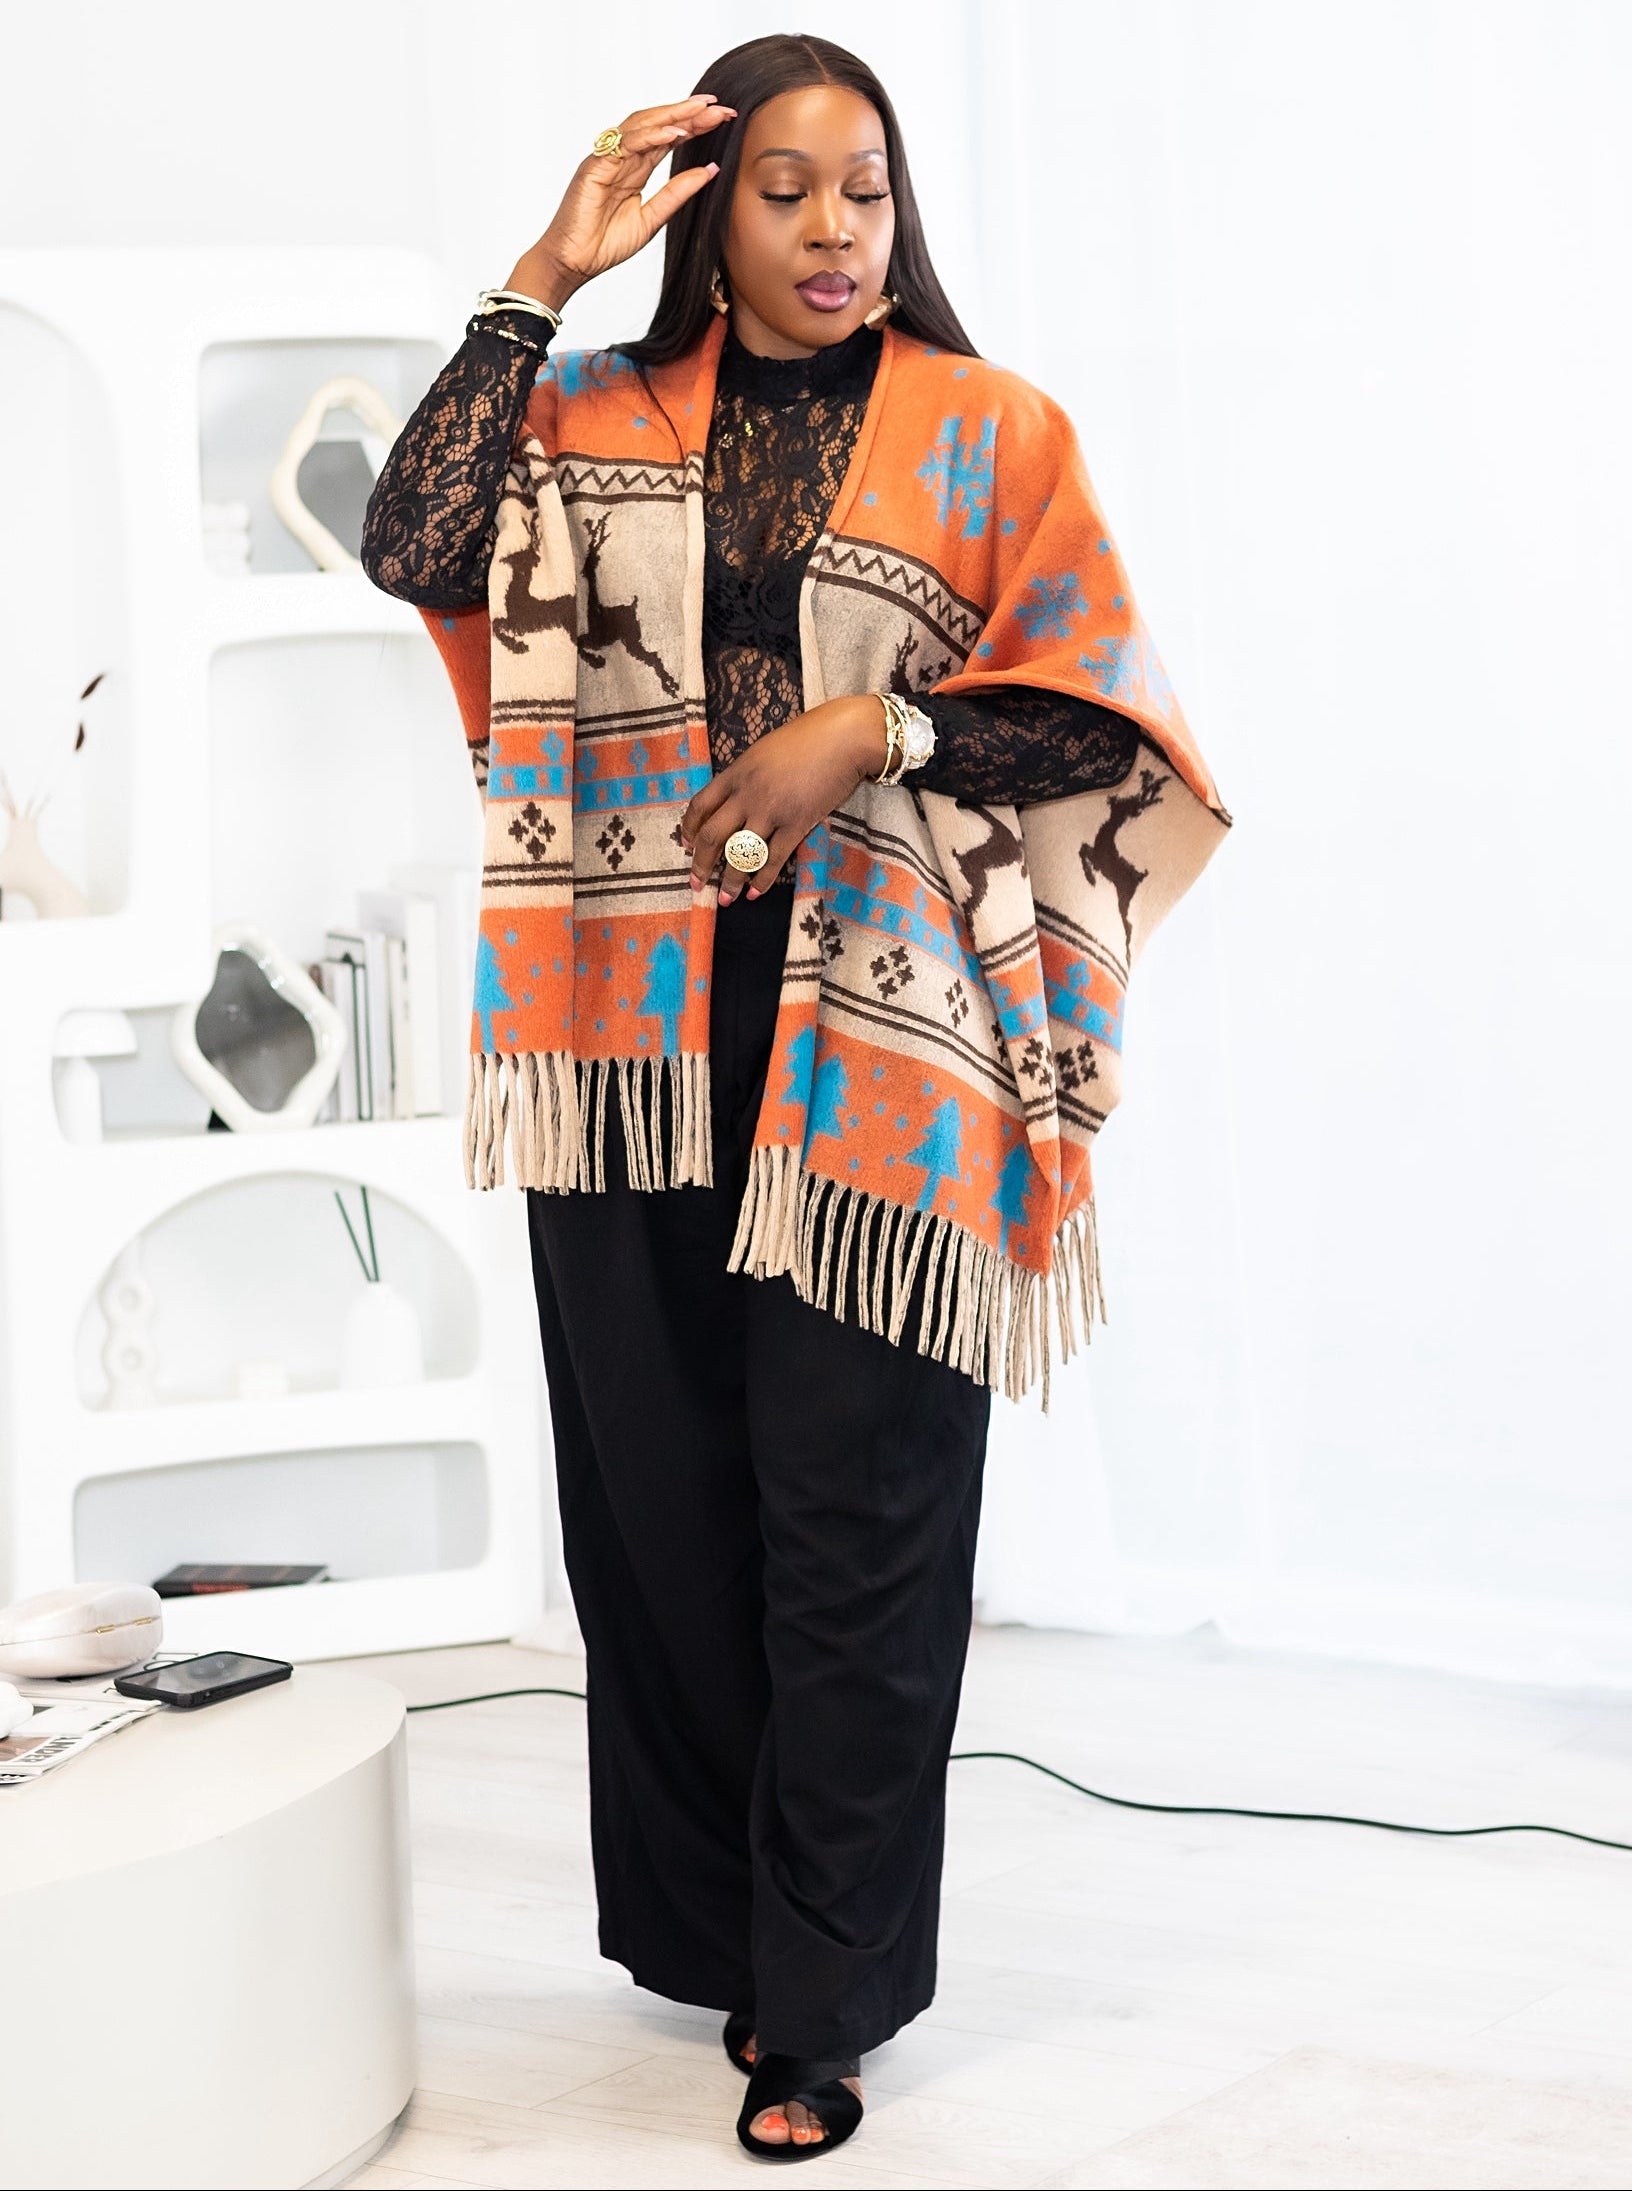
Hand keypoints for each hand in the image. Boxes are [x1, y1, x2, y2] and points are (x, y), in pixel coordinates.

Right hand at [506, 96, 735, 312]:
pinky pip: (624, 144)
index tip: (722, 118)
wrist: (574, 263)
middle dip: (689, 113)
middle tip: (720, 107)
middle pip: (658, 125)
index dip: (694, 126)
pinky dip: (650, 136)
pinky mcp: (595, 167)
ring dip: (673, 115)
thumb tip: (710, 170)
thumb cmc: (605, 244)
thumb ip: (678, 193)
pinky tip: (675, 133)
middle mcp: (621, 157)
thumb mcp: (652, 219)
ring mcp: (607, 159)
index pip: (668, 138)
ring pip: (642, 125)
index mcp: (635, 168)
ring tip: (702, 110)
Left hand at [681, 697, 890, 904]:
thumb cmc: (807, 738)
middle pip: (712, 836)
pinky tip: (755, 893)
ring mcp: (771, 811)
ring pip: (740, 855)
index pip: (700, 806)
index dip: (690, 829)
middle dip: (701, 865)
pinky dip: (762, 880)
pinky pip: (773, 860)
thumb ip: (746, 776)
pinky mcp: (796, 825)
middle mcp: (747, 795)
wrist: (843, 738)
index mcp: (736, 774)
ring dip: (730, 882)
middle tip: (696, 883)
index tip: (686, 846)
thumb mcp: (763, 752)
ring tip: (725, 899)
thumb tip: (736, 798)